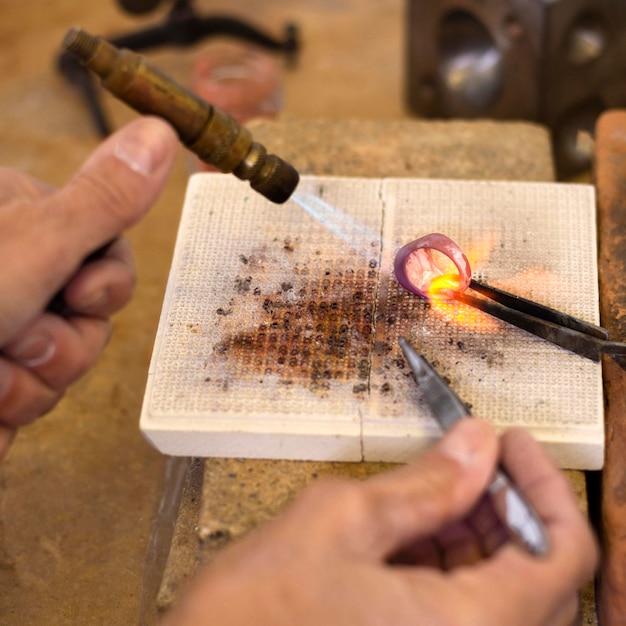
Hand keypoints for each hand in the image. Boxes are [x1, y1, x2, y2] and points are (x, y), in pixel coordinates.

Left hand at [0, 117, 177, 457]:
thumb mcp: (31, 245)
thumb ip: (104, 200)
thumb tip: (161, 132)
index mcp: (13, 219)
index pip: (107, 245)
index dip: (108, 280)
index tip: (81, 293)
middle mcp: (9, 270)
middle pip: (93, 311)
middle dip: (63, 341)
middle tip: (14, 337)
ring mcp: (1, 326)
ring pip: (69, 360)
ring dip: (31, 381)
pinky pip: (38, 396)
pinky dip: (10, 406)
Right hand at [163, 419, 596, 625]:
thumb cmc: (257, 610)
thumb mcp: (341, 520)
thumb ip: (424, 483)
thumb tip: (475, 443)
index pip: (563, 557)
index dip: (547, 487)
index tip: (514, 444)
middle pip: (538, 576)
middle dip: (510, 506)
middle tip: (476, 458)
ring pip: (502, 592)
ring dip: (483, 532)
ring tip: (442, 484)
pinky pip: (464, 608)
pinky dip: (454, 561)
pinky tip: (419, 523)